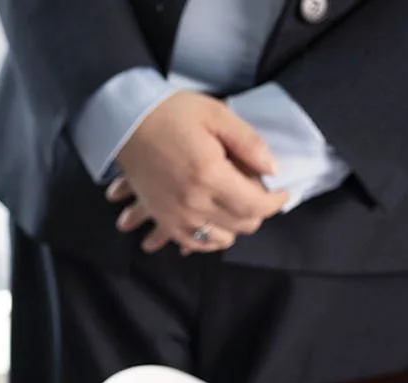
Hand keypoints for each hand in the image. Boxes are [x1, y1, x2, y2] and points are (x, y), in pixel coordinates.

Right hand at [110, 92, 288, 254]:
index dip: (276, 201)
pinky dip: (207, 239)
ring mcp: (175, 215)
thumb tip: (273, 170)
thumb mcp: (217, 115)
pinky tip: (212, 224)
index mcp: (210, 175)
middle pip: (241, 225)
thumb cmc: (171, 113)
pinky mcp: (162, 219)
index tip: (282, 190)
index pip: (256, 206)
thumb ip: (249, 143)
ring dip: (233, 227)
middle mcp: (193, 202)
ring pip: (219, 240)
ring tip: (234, 206)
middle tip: (258, 193)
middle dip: (257, 212)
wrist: (125, 123)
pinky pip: (191, 243)